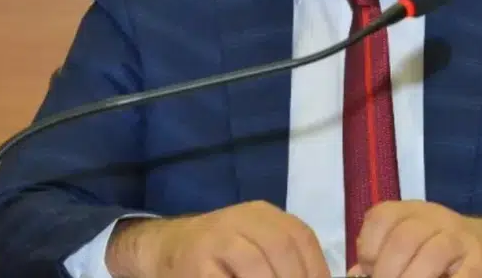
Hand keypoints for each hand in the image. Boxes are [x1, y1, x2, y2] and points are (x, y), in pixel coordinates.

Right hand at [108, 200, 331, 277]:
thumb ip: (284, 259)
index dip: (316, 268)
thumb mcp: (255, 244)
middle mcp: (239, 219)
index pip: (301, 236)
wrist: (165, 248)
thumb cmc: (220, 253)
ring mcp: (214, 240)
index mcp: (262, 214)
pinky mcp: (195, 265)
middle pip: (280, 247)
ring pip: (254, 265)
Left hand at [349, 201, 481, 277]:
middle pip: (404, 238)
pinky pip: (460, 276)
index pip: (381, 218)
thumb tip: (356, 274)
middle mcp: (434, 218)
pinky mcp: (480, 263)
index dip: (369, 247)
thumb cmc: (436, 245)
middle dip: (388, 270)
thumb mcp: (407, 239)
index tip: (368, 269)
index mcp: (410, 211)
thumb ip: (380, 254)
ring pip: (432, 254)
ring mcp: (459, 239)